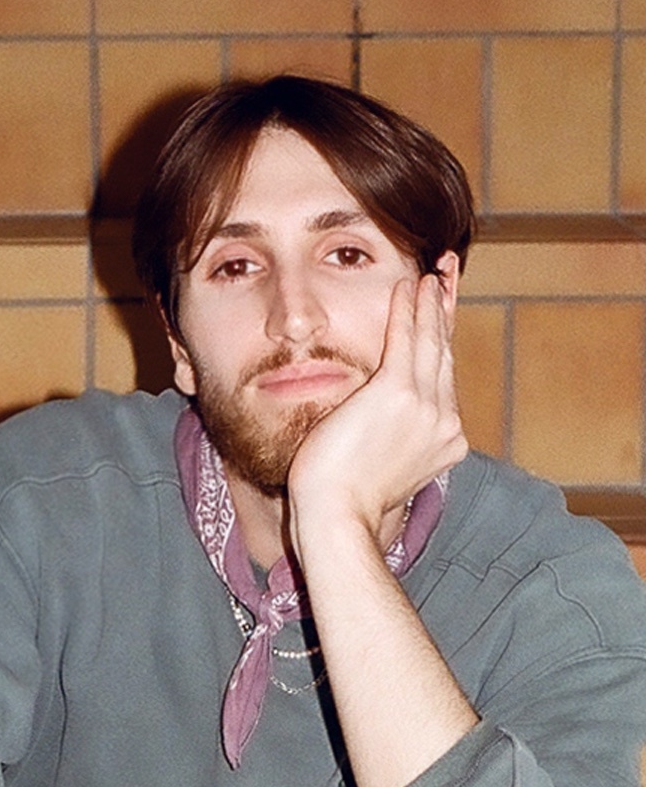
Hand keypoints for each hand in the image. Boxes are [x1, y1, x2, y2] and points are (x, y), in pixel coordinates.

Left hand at [288, 271, 467, 551]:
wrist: (337, 514)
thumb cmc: (346, 499)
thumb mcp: (384, 465)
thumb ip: (395, 440)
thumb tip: (383, 427)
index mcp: (445, 440)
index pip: (444, 379)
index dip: (444, 343)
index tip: (443, 315)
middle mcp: (444, 422)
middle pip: (445, 354)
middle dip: (446, 311)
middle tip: (448, 276)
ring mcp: (426, 407)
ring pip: (432, 342)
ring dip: (430, 302)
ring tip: (433, 272)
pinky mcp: (398, 393)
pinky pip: (406, 339)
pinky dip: (408, 309)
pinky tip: (407, 284)